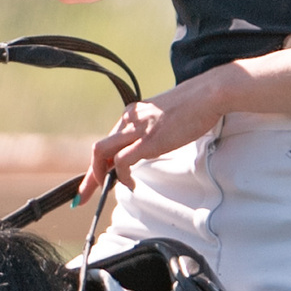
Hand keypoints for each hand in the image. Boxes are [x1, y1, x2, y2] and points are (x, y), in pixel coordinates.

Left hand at [78, 71, 232, 198]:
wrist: (207, 95)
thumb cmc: (194, 107)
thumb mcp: (164, 118)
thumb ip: (152, 130)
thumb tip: (150, 148)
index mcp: (133, 114)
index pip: (109, 142)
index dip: (98, 164)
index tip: (92, 181)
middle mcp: (129, 120)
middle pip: (99, 150)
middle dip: (90, 176)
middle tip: (84, 195)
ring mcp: (137, 129)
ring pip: (101, 153)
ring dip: (97, 176)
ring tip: (103, 191)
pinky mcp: (148, 140)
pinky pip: (122, 161)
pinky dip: (122, 176)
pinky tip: (131, 184)